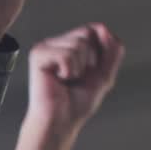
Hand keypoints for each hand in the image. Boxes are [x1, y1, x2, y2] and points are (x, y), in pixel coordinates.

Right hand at [23, 23, 123, 149]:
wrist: (61, 121)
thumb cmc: (77, 103)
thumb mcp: (105, 74)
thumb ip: (112, 50)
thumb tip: (104, 28)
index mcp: (68, 45)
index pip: (93, 29)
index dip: (99, 51)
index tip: (89, 72)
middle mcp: (56, 43)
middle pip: (86, 33)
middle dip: (90, 60)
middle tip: (76, 78)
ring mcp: (46, 47)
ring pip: (78, 44)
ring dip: (79, 68)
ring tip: (67, 81)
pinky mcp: (38, 55)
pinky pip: (67, 55)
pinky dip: (69, 71)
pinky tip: (59, 80)